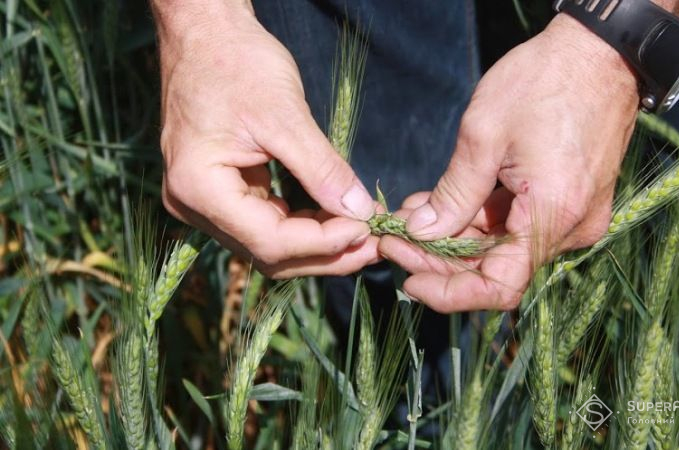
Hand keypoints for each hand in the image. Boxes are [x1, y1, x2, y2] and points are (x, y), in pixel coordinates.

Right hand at [156, 3, 377, 277]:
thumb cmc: (235, 61)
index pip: (268, 240)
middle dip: (324, 253)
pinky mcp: (219, 192)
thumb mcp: (284, 115)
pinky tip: (335, 220)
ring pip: (267, 244)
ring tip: (362, 234)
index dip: (322, 243)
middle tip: (373, 245)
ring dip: (316, 244)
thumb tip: (360, 212)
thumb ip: (322, 169)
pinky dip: (301, 226)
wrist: (204, 32)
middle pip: (267, 252)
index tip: (366, 229)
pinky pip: (264, 222)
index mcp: (198, 187)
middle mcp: (192, 205)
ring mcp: (203, 201)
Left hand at [379, 14, 639, 311]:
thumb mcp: (484, 135)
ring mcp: (576, 216)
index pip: (500, 286)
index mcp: (555, 214)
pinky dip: (481, 219)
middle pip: (498, 267)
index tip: (409, 279)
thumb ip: (453, 194)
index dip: (451, 293)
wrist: (600, 51)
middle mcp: (572, 227)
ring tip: (411, 214)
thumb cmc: (544, 80)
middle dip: (442, 257)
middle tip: (396, 238)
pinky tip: (443, 202)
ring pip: (506, 246)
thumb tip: (420, 232)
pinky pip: (521, 224)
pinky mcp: (573, 201)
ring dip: (457, 235)